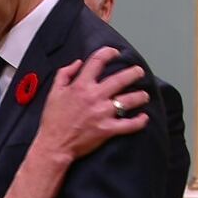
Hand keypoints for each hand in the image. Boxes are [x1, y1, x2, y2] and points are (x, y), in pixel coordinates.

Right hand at [36, 46, 149, 162]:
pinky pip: (129, 125)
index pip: (97, 61)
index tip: (114, 53)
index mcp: (80, 86)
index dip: (108, 53)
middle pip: (120, 79)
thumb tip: (78, 63)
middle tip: (138, 71)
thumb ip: (64, 74)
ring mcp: (103, 113)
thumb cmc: (53, 119)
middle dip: (133, 73)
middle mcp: (94, 97)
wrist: (54, 144)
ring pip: (129, 100)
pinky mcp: (108, 129)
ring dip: (140, 96)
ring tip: (144, 95)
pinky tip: (143, 118)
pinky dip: (139, 121)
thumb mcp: (54, 92)